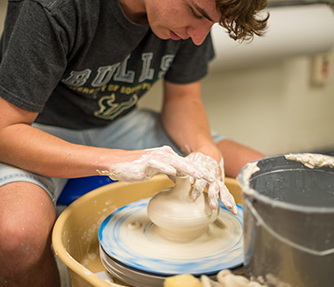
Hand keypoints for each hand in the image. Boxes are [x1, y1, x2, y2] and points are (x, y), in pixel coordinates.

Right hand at [97, 146, 214, 182]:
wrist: (119, 162)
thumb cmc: (137, 167)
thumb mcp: (156, 171)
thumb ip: (169, 172)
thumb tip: (179, 179)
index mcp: (168, 156)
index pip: (188, 164)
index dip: (201, 171)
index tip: (213, 179)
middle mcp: (165, 154)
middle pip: (187, 163)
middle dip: (201, 171)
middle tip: (213, 178)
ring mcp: (156, 157)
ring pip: (176, 163)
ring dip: (189, 169)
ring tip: (200, 176)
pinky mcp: (146, 161)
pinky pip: (159, 165)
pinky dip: (167, 168)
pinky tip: (175, 174)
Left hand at [186, 152, 237, 214]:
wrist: (207, 156)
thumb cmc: (195, 162)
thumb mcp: (188, 163)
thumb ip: (181, 170)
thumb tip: (174, 176)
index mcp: (202, 170)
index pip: (200, 179)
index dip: (198, 187)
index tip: (194, 196)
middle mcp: (211, 176)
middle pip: (213, 186)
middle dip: (213, 196)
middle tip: (213, 206)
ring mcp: (217, 181)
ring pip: (222, 190)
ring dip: (225, 199)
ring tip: (229, 208)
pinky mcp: (221, 185)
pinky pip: (227, 194)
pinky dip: (231, 202)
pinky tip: (234, 212)